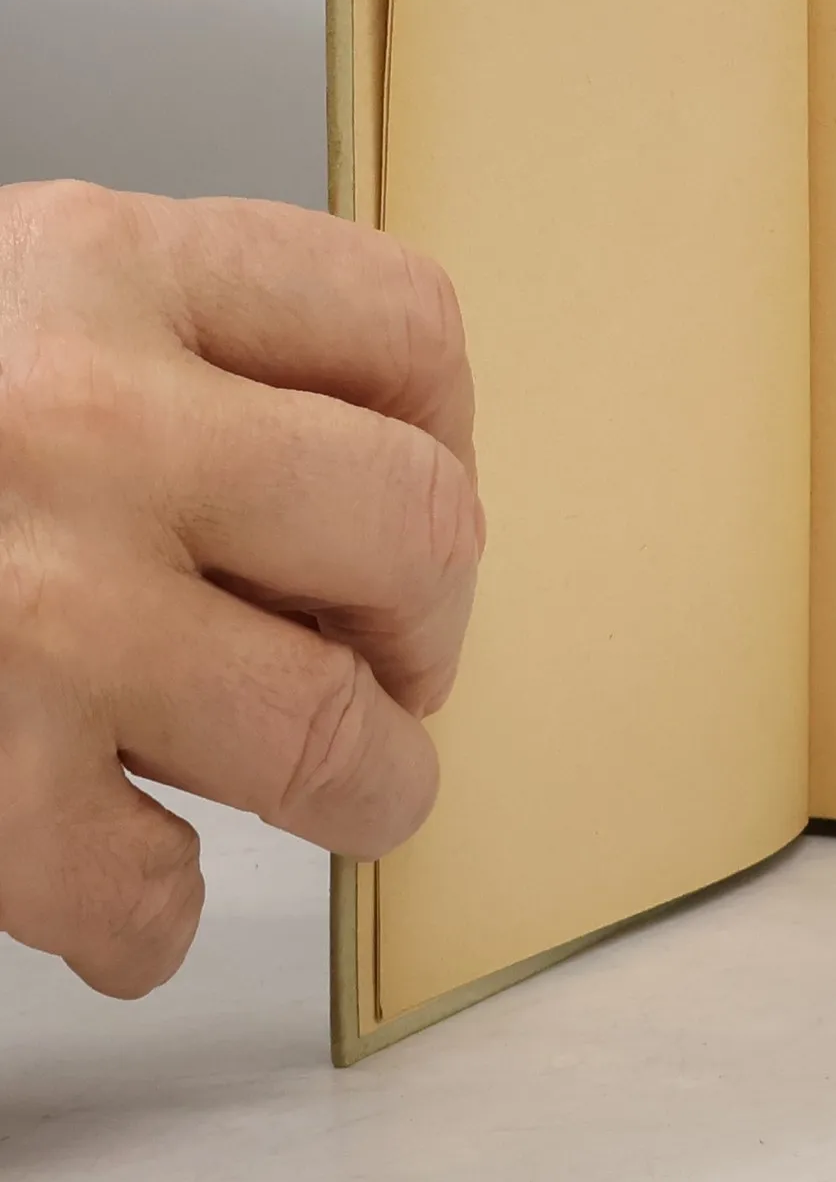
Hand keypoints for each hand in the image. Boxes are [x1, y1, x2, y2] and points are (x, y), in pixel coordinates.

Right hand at [0, 182, 480, 996]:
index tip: (424, 488)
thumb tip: (359, 466)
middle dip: (430, 623)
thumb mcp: (1, 298)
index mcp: (101, 269)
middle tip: (397, 663)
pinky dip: (150, 912)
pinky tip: (122, 879)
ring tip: (353, 789)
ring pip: (327, 728)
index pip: (404, 328)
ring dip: (368, 783)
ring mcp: (29, 611)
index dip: (446, 428)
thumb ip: (167, 347)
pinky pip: (142, 886)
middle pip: (417, 526)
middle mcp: (83, 423)